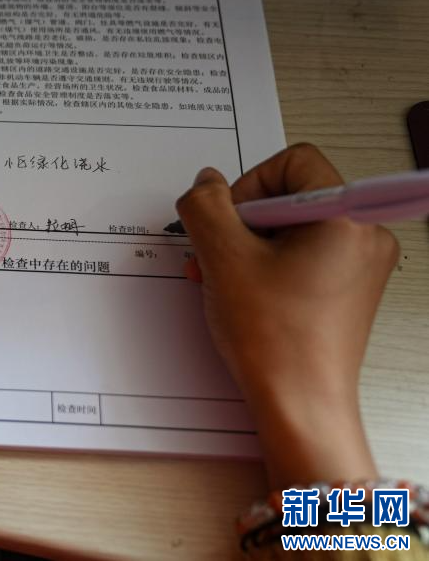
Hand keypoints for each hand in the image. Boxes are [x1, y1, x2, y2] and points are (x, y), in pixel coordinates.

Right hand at [175, 143, 398, 488]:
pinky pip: (299, 257)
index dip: (249, 185)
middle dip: (241, 223)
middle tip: (218, 256)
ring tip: (223, 280)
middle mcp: (363, 236)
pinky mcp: (346, 290)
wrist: (300, 406)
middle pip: (289, 196)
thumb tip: (206, 183)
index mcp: (345, 219)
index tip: (229, 222)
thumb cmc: (275, 341)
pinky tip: (241, 293)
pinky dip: (264, 267)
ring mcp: (358, 266)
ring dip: (246, 247)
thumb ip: (206, 206)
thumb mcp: (223, 258)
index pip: (293, 161)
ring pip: (289, 229)